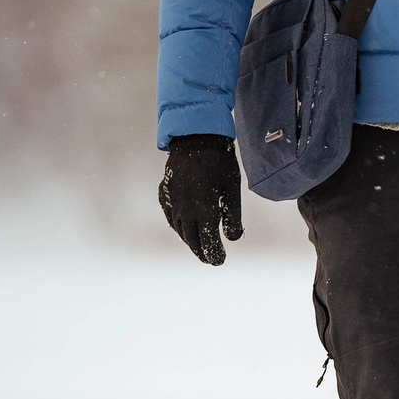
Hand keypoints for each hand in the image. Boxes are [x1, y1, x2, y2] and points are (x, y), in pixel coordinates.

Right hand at [160, 134, 243, 265]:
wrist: (194, 137)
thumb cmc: (219, 161)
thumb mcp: (232, 188)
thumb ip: (233, 215)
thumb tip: (233, 239)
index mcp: (203, 209)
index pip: (208, 240)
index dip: (213, 253)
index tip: (219, 262)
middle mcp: (184, 209)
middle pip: (191, 238)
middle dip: (201, 251)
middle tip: (210, 260)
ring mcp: (172, 201)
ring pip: (179, 229)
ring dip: (189, 241)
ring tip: (199, 248)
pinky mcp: (165, 192)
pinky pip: (170, 216)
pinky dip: (178, 226)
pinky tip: (183, 228)